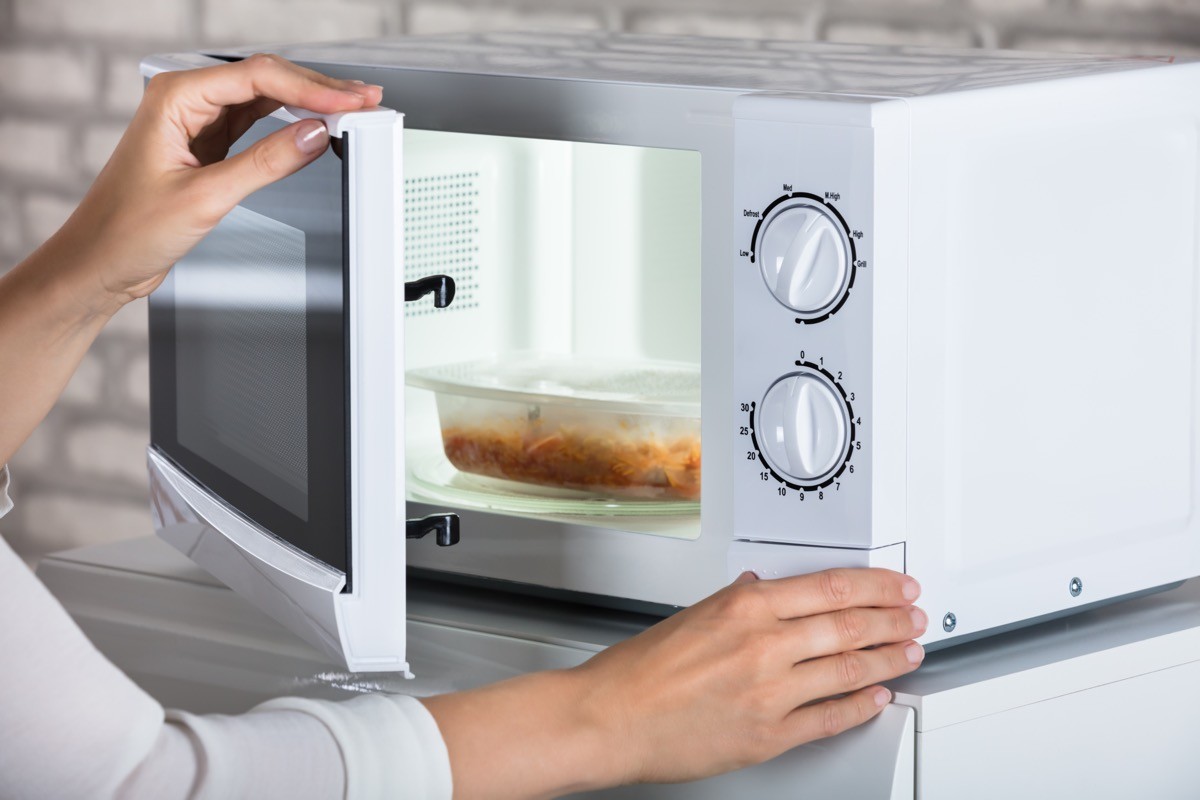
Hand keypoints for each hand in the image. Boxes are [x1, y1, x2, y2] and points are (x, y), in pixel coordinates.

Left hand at [0, 55, 378, 466]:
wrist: (100, 263)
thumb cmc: (126, 230)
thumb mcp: (206, 197)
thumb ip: (266, 163)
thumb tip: (313, 136)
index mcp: (175, 97)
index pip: (258, 77)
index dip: (311, 86)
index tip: (348, 100)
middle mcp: (186, 102)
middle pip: (267, 80)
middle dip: (318, 88)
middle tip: (363, 99)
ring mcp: (198, 123)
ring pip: (266, 100)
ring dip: (308, 103)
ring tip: (351, 107)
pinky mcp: (208, 147)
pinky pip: (258, 125)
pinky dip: (290, 125)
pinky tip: (315, 127)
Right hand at [577, 568, 924, 783]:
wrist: (610, 719)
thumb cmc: (639, 671)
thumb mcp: (691, 615)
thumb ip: (734, 602)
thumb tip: (760, 589)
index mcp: (744, 608)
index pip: (830, 587)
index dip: (875, 586)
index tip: (896, 586)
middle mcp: (762, 645)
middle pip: (848, 626)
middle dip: (892, 620)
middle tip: (913, 617)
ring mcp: (769, 692)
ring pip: (848, 670)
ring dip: (887, 660)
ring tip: (908, 652)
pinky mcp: (768, 735)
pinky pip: (830, 718)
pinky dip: (860, 706)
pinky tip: (876, 697)